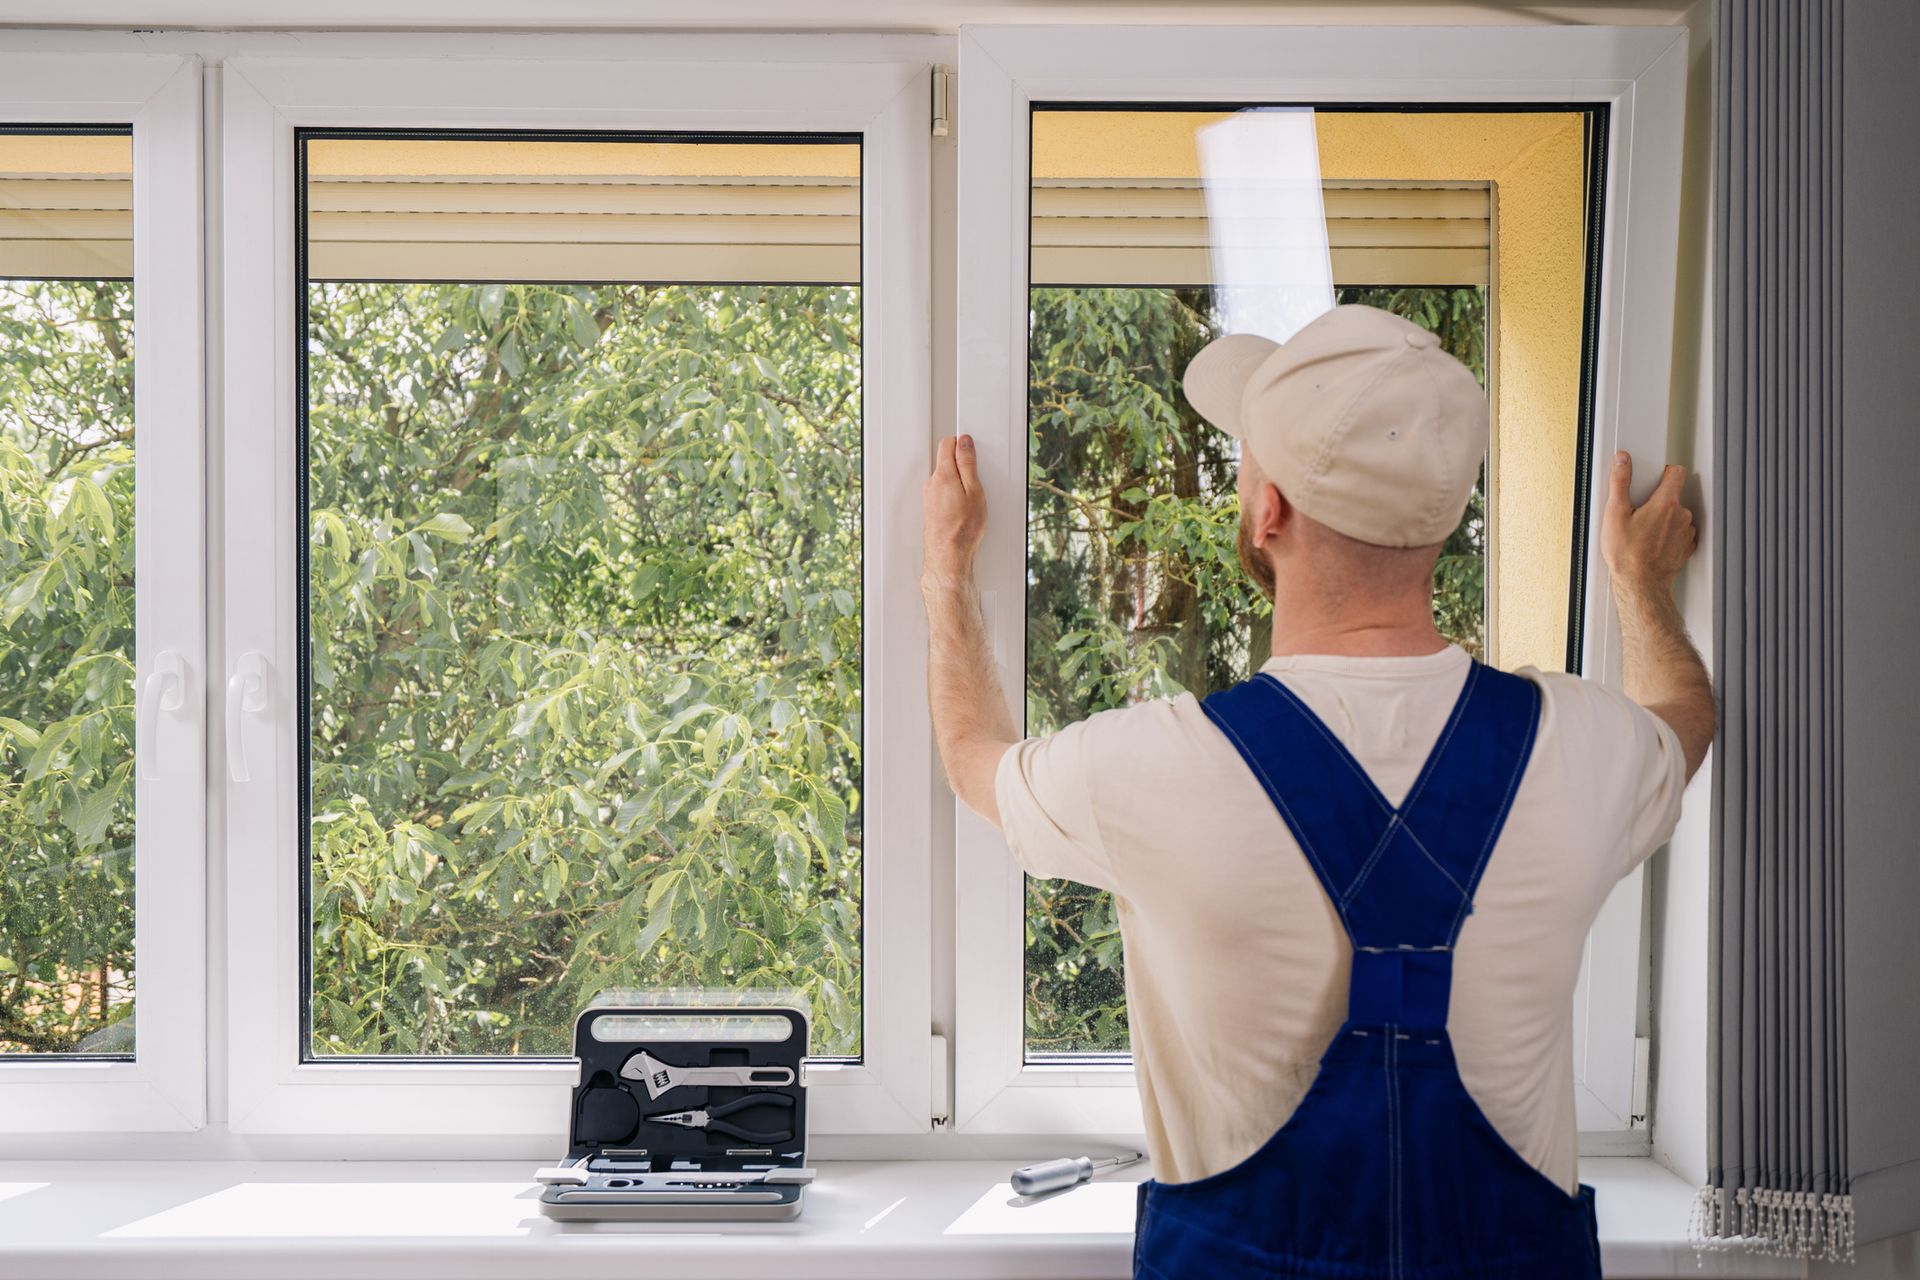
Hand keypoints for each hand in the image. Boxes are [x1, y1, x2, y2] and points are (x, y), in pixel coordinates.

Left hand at [923, 434, 987, 585]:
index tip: (973, 451)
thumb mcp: (974, 491)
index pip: (947, 444)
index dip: (962, 444)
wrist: (948, 556)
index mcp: (943, 475)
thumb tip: (964, 442)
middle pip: (946, 461)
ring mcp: (929, 496)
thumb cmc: (962, 529)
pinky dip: (954, 496)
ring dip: (958, 483)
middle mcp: (932, 484)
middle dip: (962, 465)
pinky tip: (964, 510)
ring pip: (945, 478)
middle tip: (977, 481)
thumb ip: (967, 463)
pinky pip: (943, 493)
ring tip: (972, 500)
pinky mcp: (931, 508)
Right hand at [1601, 450, 1696, 594]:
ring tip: (1643, 531)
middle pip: (1674, 496)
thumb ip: (1620, 482)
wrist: (1640, 586)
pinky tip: (1651, 543)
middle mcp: (1681, 516)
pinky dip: (1669, 536)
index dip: (1664, 472)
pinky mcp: (1686, 548)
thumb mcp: (1615, 514)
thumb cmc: (1628, 555)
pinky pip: (1680, 534)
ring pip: (1677, 516)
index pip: (1676, 472)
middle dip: (1658, 501)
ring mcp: (1686, 533)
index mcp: (1665, 503)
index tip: (1654, 478)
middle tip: (1638, 513)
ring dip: (1664, 520)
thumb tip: (1622, 461)